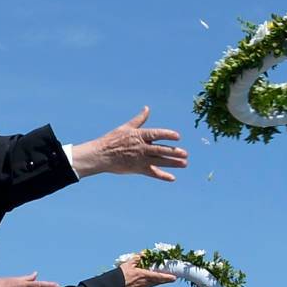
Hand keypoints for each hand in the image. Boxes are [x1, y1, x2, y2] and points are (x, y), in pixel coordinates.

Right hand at [71, 106, 187, 180]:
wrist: (100, 155)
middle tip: (185, 154)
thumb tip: (147, 108)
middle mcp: (141, 147)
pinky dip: (162, 176)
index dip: (167, 135)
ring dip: (172, 163)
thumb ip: (139, 119)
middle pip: (160, 150)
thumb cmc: (112, 140)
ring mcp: (140, 159)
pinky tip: (172, 178)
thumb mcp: (126, 127)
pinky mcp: (138, 169)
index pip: (156, 134)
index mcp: (139, 135)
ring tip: (184, 164)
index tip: (177, 136)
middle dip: (173, 152)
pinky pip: (152, 173)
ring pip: (159, 161)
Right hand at [120, 255, 175, 286]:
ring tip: (155, 277)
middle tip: (169, 277)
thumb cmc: (120, 276)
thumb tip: (143, 254)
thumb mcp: (128, 264)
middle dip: (164, 279)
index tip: (174, 278)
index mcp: (144, 276)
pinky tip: (142, 282)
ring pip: (151, 285)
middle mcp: (145, 284)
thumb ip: (136, 258)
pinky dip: (146, 285)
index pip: (158, 277)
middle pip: (157, 282)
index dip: (167, 277)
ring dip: (154, 281)